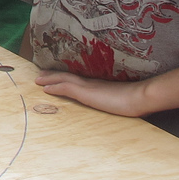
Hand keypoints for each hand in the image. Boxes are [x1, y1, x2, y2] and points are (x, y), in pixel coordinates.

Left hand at [34, 70, 148, 115]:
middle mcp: (91, 82)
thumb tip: (115, 104)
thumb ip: (114, 100)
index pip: (77, 79)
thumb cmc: (135, 100)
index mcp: (98, 84)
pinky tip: (46, 89)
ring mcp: (88, 86)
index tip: (54, 76)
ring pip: (64, 79)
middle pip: (67, 75)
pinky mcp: (86, 92)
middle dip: (52, 75)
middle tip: (40, 76)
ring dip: (49, 79)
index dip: (64, 77)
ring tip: (38, 80)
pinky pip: (66, 87)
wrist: (140, 97)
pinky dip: (55, 87)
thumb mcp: (121, 100)